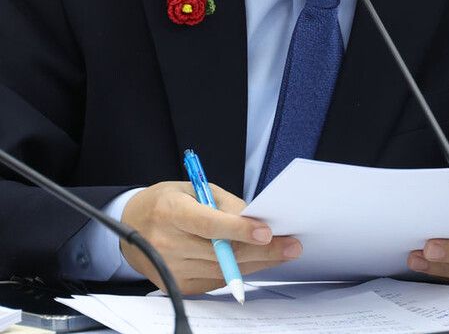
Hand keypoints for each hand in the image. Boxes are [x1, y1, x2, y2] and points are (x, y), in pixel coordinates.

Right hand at [121, 181, 301, 294]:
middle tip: (292, 245)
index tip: (267, 231)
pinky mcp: (178, 285)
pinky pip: (216, 279)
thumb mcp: (193, 189)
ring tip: (283, 252)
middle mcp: (168, 243)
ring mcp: (172, 269)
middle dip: (262, 250)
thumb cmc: (166, 202)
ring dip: (257, 261)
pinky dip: (239, 269)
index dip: (239, 229)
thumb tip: (256, 219)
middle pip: (222, 252)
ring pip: (224, 269)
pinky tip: (257, 260)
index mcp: (170, 212)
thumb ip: (224, 204)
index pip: (209, 224)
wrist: (131, 227)